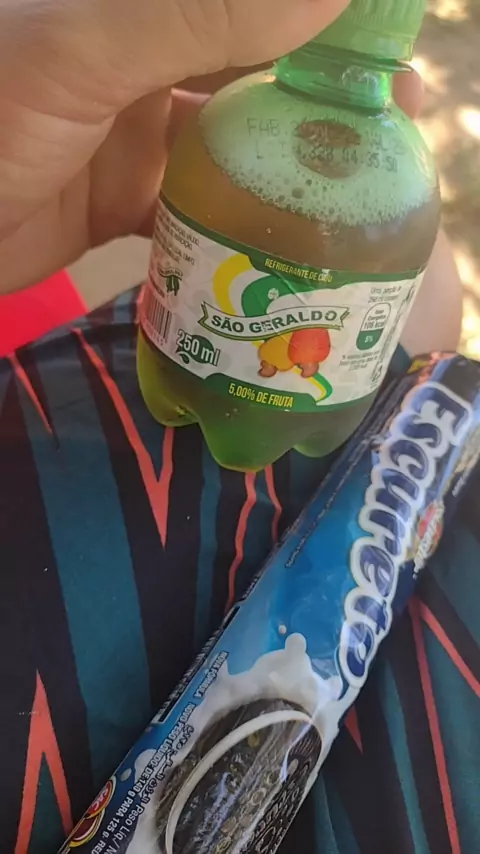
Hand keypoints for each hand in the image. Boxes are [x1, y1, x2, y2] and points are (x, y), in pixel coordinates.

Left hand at [0, 0, 421, 293]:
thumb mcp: (85, 48)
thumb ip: (199, 10)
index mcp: (132, 7)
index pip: (247, 5)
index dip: (321, 24)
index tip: (391, 56)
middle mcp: (139, 57)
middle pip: (251, 72)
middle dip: (319, 104)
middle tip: (393, 144)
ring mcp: (131, 134)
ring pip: (230, 148)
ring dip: (284, 173)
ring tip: (355, 202)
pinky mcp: (121, 203)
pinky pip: (194, 210)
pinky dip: (235, 226)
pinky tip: (281, 245)